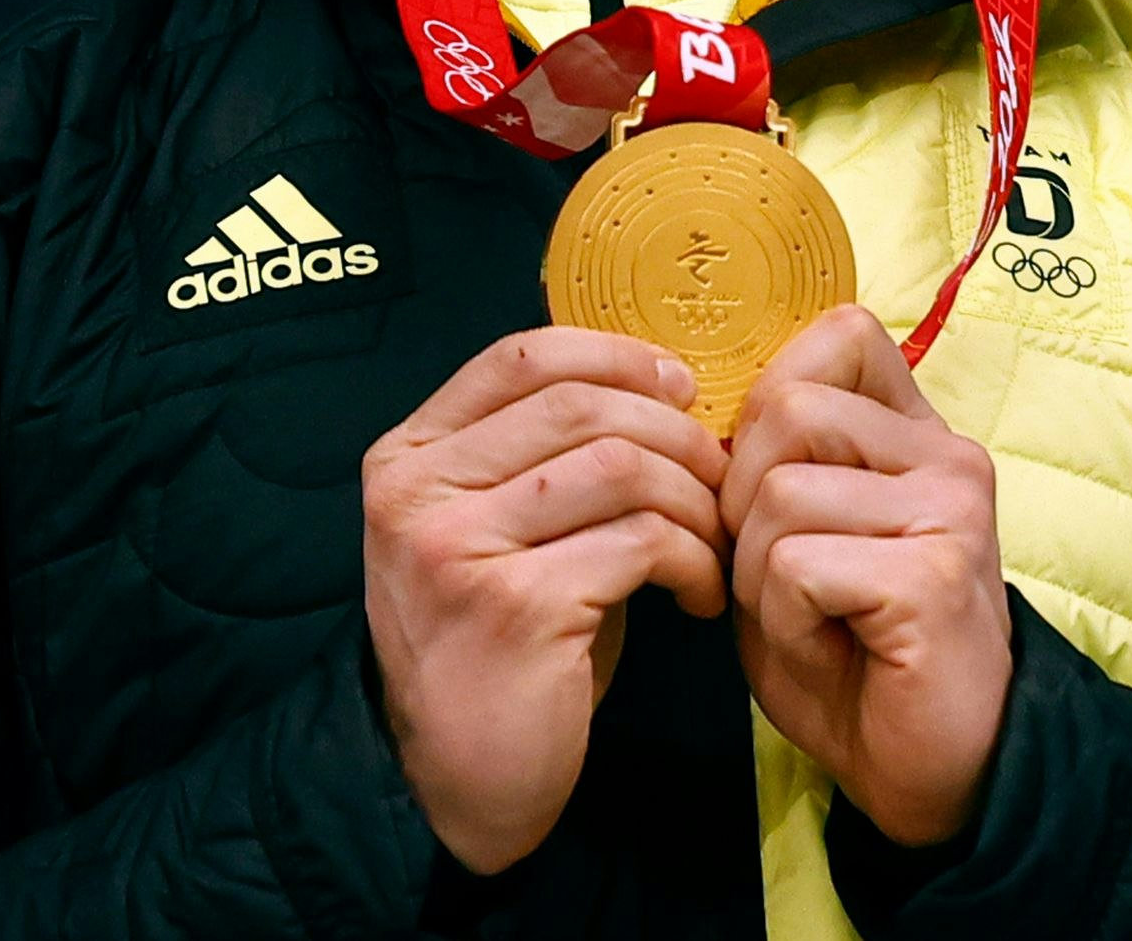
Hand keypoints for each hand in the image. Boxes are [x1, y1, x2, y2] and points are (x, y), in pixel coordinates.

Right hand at [363, 327, 732, 872]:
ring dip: (694, 499)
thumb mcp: (501, 528)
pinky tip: (699, 595)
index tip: (682, 386)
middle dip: (677, 435)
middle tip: (722, 481)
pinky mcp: (515, 607)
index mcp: (409, 457)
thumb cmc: (505, 640)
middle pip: (583, 405)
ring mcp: (457, 549)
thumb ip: (547, 454)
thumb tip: (669, 383)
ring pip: (621, 466)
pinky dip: (693, 560)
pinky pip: (641, 541)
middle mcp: (417, 493)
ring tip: (714, 542)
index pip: (523, 356)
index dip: (618, 356)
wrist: (463, 774)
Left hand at [722, 304, 1011, 848]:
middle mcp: (947, 456)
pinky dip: (783, 622)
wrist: (933, 772)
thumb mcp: (799, 548)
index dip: (769, 392)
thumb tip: (696, 422)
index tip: (755, 478)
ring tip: (806, 622)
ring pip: (779, 494)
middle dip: (739, 501)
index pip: (841, 334)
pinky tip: (826, 651)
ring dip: (757, 577)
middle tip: (772, 578)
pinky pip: (796, 566)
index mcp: (918, 437)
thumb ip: (770, 477)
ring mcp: (950, 509)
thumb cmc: (855, 660)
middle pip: (786, 410)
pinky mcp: (932, 573)